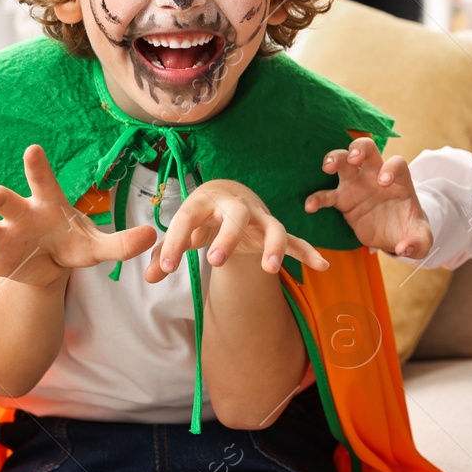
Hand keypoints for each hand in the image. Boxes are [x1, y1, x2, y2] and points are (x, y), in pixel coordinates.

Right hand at [0, 144, 158, 297]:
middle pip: (4, 200)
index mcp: (47, 203)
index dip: (37, 165)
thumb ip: (122, 243)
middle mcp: (20, 215)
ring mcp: (3, 238)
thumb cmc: (72, 243)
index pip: (42, 180)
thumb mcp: (97, 246)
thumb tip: (153, 236)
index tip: (33, 149)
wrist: (51, 265)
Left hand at [144, 178, 329, 282]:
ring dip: (273, 246)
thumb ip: (165, 253)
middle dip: (227, 238)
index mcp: (204, 202)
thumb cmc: (199, 217)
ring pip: (272, 226)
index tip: (166, 269)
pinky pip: (295, 239)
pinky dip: (308, 251)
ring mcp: (259, 217)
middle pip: (236, 216)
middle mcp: (234, 206)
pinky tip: (322, 266)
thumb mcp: (181, 230)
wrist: (226, 194)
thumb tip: (149, 278)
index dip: (175, 243)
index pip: (187, 219)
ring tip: (270, 269)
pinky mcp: (274, 229)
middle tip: (214, 261)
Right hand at [304, 137, 432, 258]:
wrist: (396, 238)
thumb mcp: (421, 240)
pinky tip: (310, 207)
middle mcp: (376, 176)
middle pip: (367, 150)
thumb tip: (405, 249)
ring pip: (343, 162)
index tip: (384, 182)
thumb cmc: (410, 231)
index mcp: (399, 181)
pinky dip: (317, 198)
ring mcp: (358, 186)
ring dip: (334, 158)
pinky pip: (326, 195)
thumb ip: (418, 244)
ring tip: (327, 167)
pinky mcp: (343, 200)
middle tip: (353, 158)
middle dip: (359, 149)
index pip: (396, 164)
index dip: (390, 168)